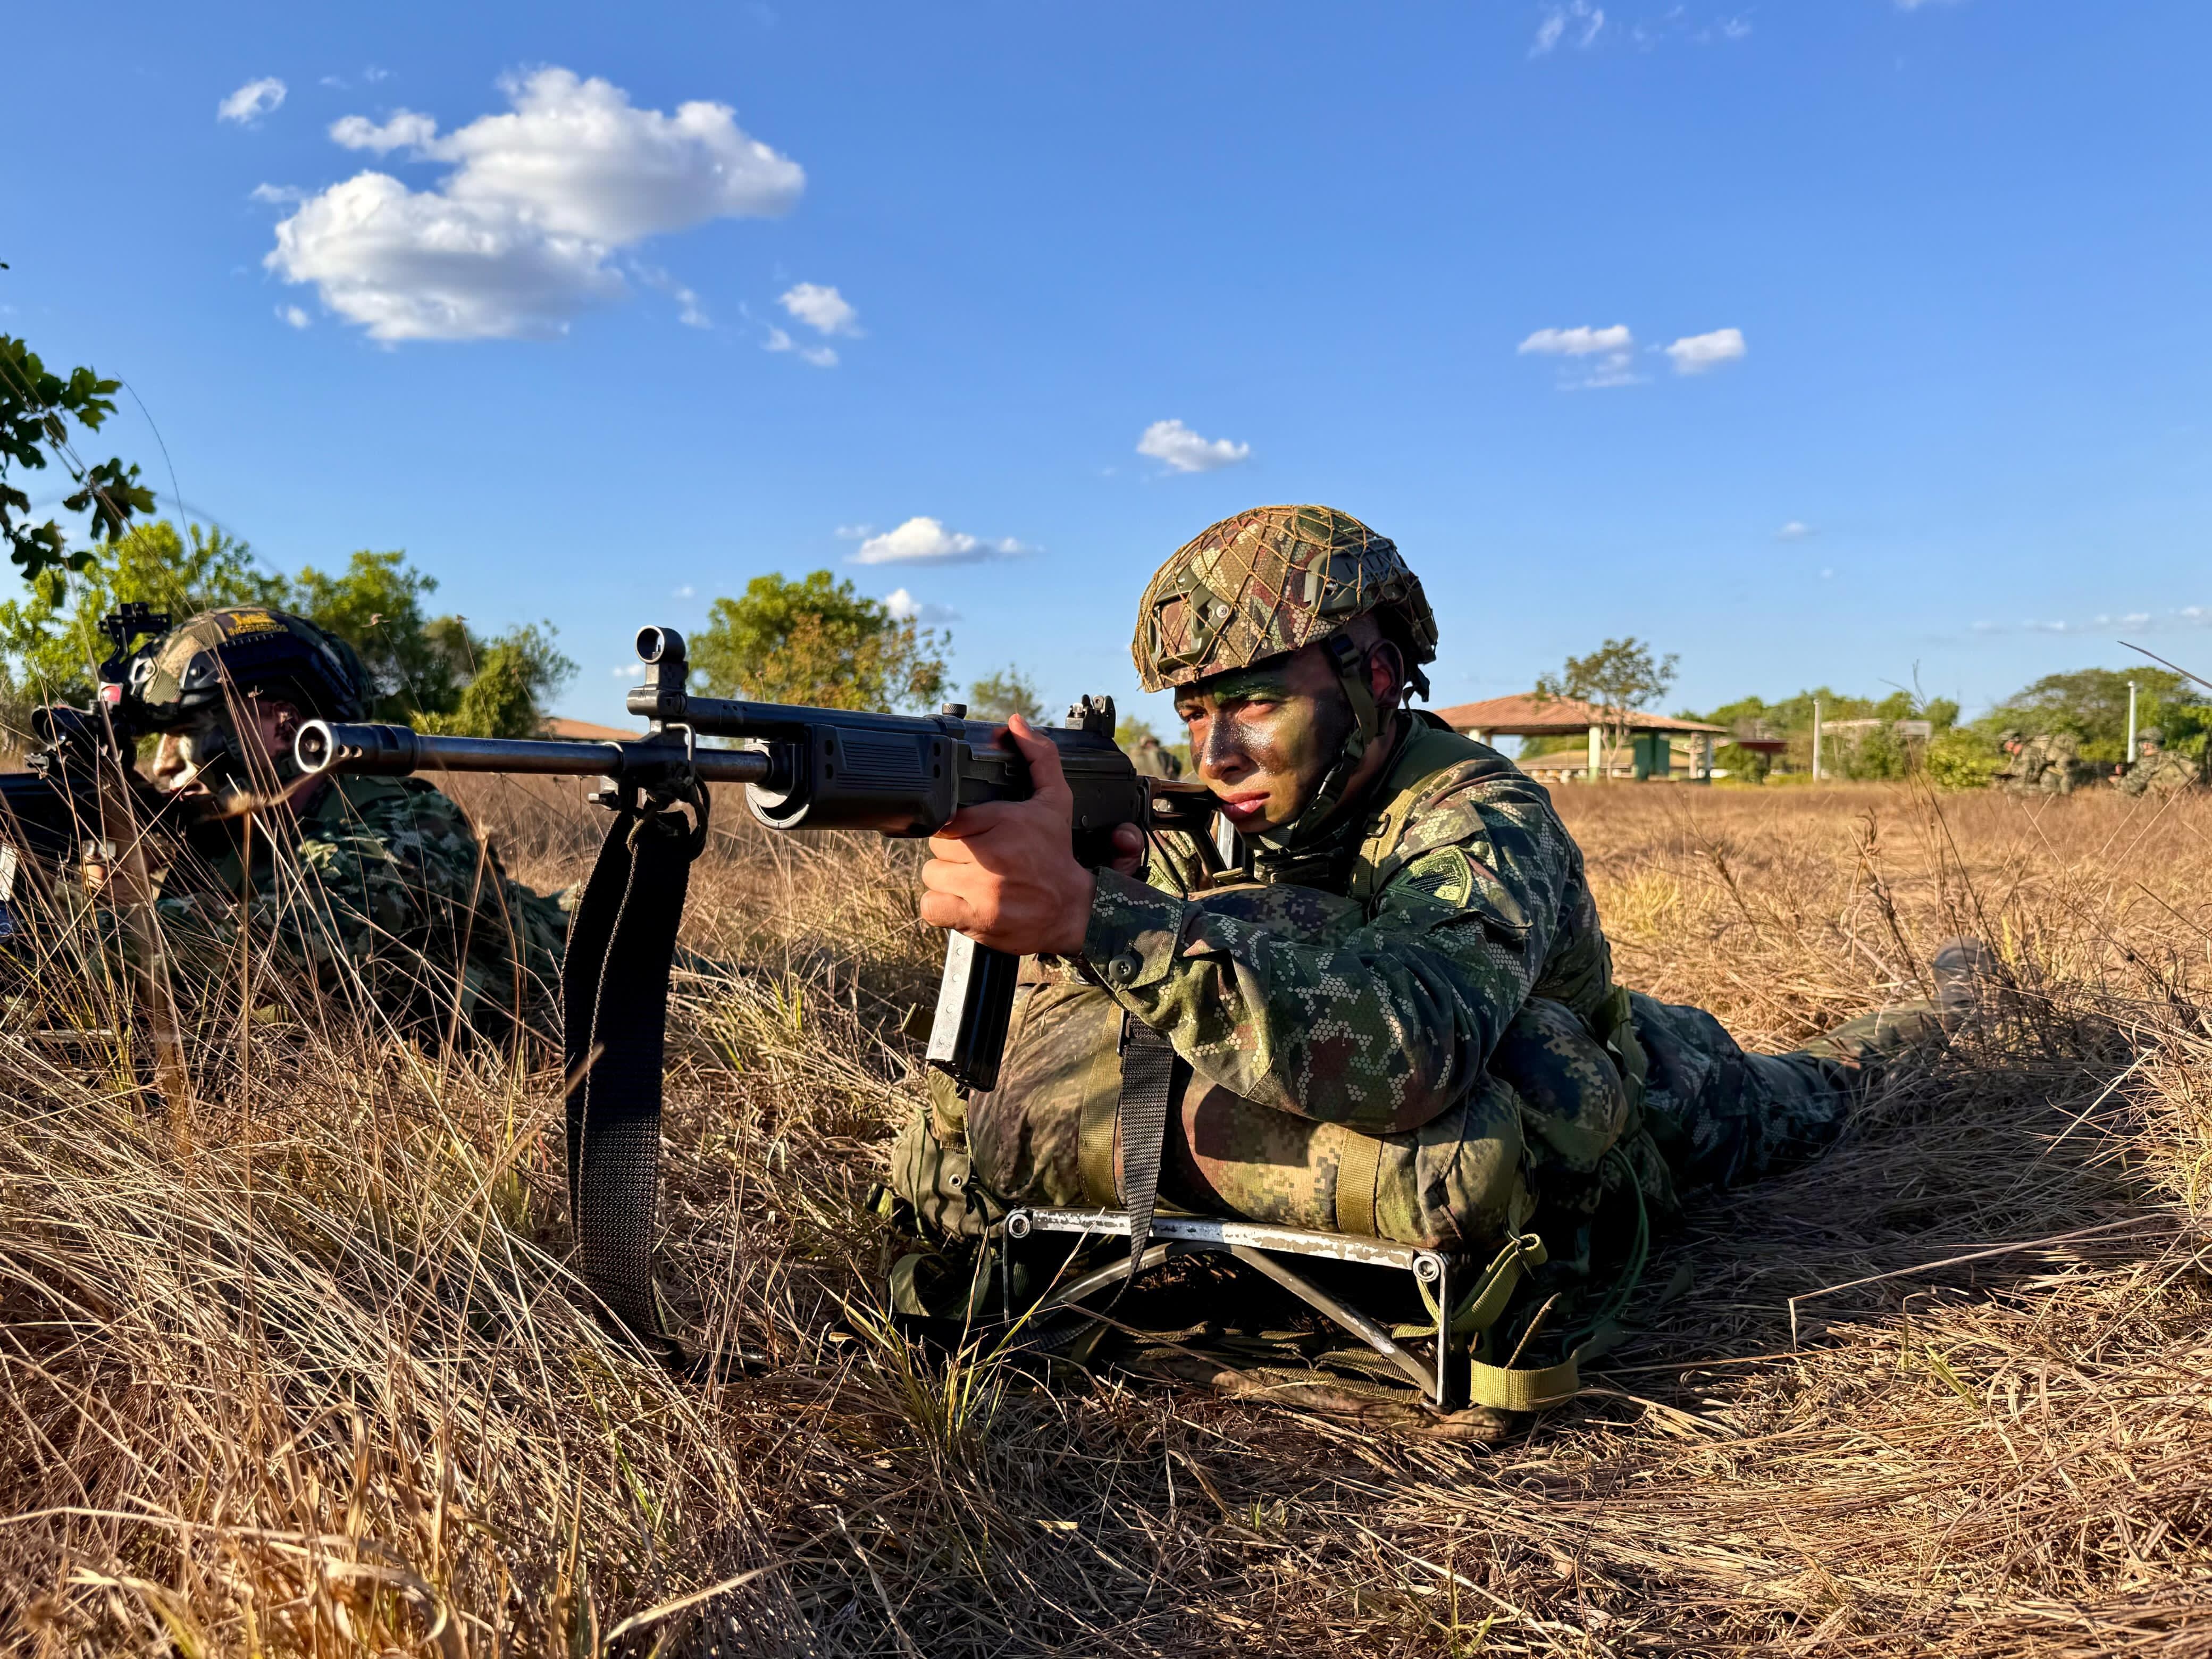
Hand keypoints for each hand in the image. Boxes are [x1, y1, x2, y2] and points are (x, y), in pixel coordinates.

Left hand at [918, 715, 1144, 954]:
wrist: (1074, 910)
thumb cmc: (1057, 855)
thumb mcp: (1055, 802)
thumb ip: (1038, 758)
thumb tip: (1016, 723)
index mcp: (1003, 822)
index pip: (947, 818)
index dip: (959, 827)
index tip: (975, 834)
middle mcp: (990, 856)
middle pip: (937, 848)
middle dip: (955, 853)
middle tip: (979, 858)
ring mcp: (981, 890)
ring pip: (932, 876)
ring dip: (948, 880)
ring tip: (974, 881)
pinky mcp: (975, 919)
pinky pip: (931, 907)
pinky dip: (943, 907)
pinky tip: (965, 902)